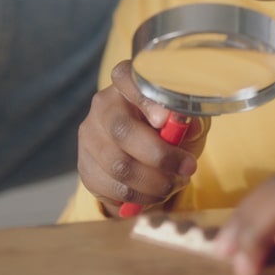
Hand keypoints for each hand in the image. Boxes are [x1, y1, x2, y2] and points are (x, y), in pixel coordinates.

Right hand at [76, 60, 208, 215]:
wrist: (142, 159)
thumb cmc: (167, 132)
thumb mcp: (183, 121)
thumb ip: (186, 120)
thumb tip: (189, 124)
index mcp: (125, 84)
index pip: (125, 77)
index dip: (144, 98)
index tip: (164, 119)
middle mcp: (102, 105)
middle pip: (122, 130)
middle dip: (160, 156)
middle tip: (186, 168)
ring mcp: (90, 136)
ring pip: (119, 165)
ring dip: (154, 182)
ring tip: (174, 183)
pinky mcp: (86, 166)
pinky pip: (113, 187)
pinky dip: (141, 196)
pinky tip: (155, 192)